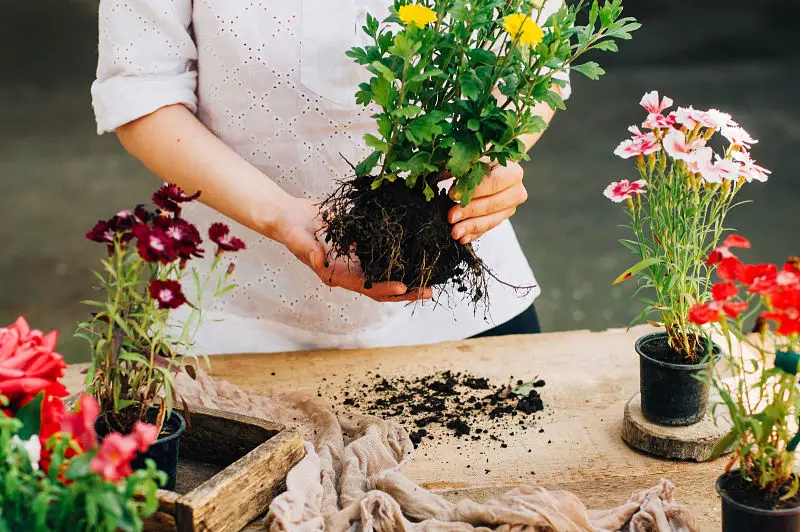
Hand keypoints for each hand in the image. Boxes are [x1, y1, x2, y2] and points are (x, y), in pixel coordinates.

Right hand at [274, 198, 432, 301]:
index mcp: (337, 275)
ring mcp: (358, 260)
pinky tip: (420, 251)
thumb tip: (320, 262)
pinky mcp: (362, 246)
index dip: (384, 288)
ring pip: (387, 272)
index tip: (403, 286)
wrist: (291, 216)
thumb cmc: (291, 230)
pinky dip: (401, 256)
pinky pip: (384, 254)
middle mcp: (351, 272)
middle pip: (382, 287)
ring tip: (431, 278)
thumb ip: (308, 251)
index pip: (365, 287)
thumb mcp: (297, 239)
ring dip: (408, 276)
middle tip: (428, 291)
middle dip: (405, 291)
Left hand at [447, 161, 527, 243]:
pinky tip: (462, 238)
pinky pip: (487, 229)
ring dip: (471, 227)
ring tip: (454, 231)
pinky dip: (473, 234)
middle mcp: (516, 192)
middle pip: (493, 204)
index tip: (453, 195)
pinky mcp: (502, 219)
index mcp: (513, 172)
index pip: (494, 183)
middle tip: (451, 216)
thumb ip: (460, 168)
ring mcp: (510, 208)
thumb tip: (440, 177)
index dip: (473, 190)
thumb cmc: (482, 163)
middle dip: (470, 211)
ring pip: (491, 220)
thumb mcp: (472, 160)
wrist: (493, 171)